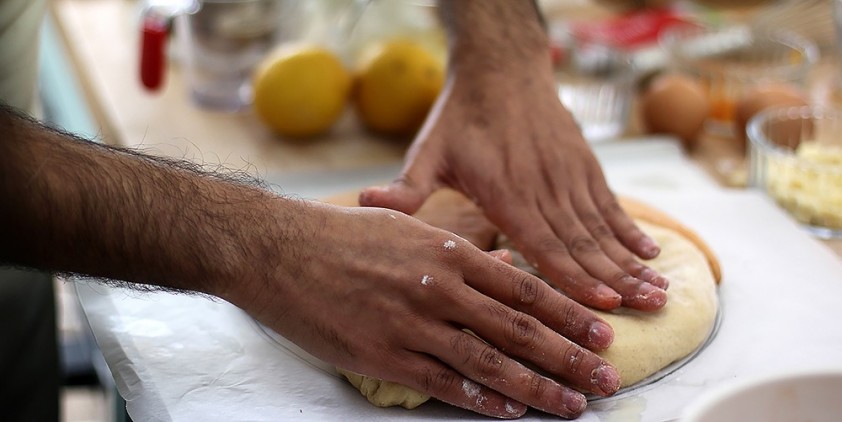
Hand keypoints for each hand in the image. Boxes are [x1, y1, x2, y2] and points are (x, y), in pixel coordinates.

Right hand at [230, 200, 618, 418]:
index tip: (602, 332)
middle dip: (570, 356)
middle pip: (520, 329)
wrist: (279, 251)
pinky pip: (445, 384)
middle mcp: (440, 288)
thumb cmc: (342, 236)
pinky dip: (482, 401)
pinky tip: (511, 413)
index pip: (524, 288)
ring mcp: (414, 325)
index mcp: (448, 252)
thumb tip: (498, 265)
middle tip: (607, 376)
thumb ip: (453, 249)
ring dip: (538, 387)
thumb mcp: (406, 227)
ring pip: (491, 362)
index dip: (568, 313)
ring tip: (573, 403)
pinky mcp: (386, 356)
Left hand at [360, 62, 668, 311]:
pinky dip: (631, 229)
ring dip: (631, 261)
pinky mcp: (582, 164)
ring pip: (602, 226)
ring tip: (659, 292)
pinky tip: (652, 252)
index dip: (574, 276)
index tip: (602, 305)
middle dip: (616, 281)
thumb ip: (407, 187)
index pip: (544, 243)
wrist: (500, 67)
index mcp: (505, 191)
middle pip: (583, 242)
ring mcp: (567, 175)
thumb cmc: (460, 116)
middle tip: (648, 313)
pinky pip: (609, 203)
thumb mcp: (428, 150)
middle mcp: (543, 186)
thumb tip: (367, 205)